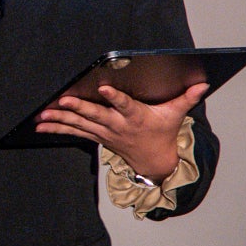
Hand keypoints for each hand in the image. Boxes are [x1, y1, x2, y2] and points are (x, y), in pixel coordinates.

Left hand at [34, 81, 208, 182]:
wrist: (154, 162)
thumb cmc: (162, 133)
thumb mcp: (176, 115)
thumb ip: (187, 97)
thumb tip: (204, 83)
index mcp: (136, 118)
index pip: (125, 106)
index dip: (115, 98)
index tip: (105, 89)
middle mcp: (117, 126)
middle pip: (95, 116)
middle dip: (78, 108)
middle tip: (62, 101)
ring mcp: (104, 133)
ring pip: (79, 125)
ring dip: (59, 120)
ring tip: (41, 115)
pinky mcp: (96, 136)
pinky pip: (74, 132)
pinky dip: (57, 127)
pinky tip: (41, 124)